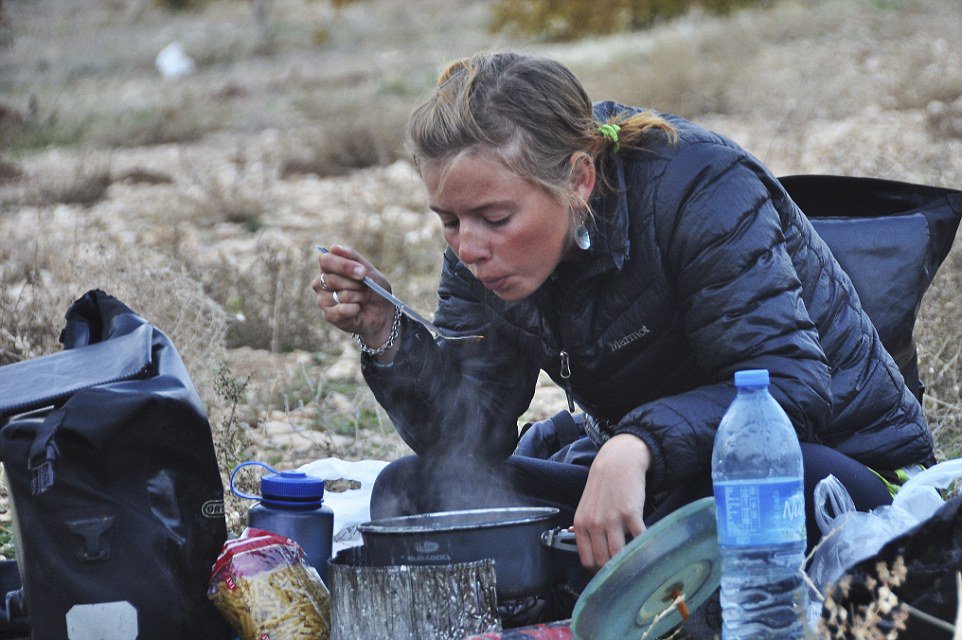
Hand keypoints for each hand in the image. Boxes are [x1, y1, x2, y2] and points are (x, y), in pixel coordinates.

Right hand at [311, 244, 398, 358]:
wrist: (382, 313)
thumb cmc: (374, 289)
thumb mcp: (369, 271)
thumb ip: (353, 258)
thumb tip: (334, 248)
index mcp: (329, 267)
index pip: (326, 260)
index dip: (344, 266)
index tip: (363, 273)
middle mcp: (321, 282)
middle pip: (332, 279)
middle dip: (356, 285)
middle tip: (366, 289)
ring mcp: (322, 299)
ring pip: (340, 295)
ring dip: (359, 298)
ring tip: (363, 299)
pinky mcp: (328, 315)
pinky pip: (340, 310)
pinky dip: (354, 309)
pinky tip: (358, 309)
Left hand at [573, 433, 650, 570]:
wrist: (618, 461)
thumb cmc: (602, 485)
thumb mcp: (585, 507)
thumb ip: (584, 529)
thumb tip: (582, 550)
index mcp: (581, 524)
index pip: (587, 560)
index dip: (598, 570)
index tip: (608, 571)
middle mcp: (594, 524)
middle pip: (603, 561)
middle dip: (614, 569)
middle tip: (623, 568)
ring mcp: (612, 519)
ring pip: (619, 555)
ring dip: (628, 561)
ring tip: (634, 560)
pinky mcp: (631, 514)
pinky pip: (638, 539)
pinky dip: (643, 547)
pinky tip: (646, 547)